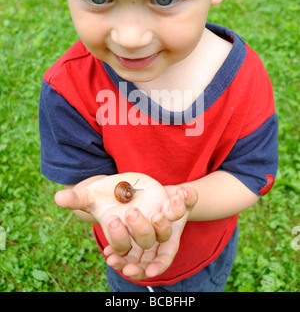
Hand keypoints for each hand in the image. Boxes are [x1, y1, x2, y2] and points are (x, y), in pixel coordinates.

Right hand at [54, 173, 191, 253]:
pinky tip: (182, 192)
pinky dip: (183, 202)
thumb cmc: (104, 196)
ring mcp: (156, 222)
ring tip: (160, 212)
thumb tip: (58, 197)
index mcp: (121, 235)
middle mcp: (140, 233)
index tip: (113, 219)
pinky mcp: (168, 208)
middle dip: (140, 229)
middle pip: (145, 240)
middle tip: (132, 212)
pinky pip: (178, 211)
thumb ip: (77, 199)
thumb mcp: (92, 195)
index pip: (121, 246)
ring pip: (164, 232)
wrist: (123, 188)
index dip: (117, 237)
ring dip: (164, 223)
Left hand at [103, 186, 197, 279]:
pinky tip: (107, 251)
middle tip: (128, 268)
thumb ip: (187, 196)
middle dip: (138, 268)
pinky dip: (114, 252)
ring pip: (132, 260)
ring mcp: (141, 245)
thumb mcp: (183, 197)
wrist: (160, 196)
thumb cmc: (174, 199)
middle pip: (146, 263)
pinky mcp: (129, 239)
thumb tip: (186, 194)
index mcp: (169, 240)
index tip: (151, 272)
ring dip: (122, 263)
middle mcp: (155, 247)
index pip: (165, 257)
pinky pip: (122, 249)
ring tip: (112, 260)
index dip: (159, 266)